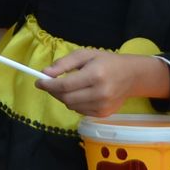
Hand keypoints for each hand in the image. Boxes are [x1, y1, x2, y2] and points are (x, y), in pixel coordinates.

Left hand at [38, 49, 162, 118]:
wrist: (131, 76)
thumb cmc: (106, 61)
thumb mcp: (84, 55)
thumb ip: (64, 63)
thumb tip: (45, 73)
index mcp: (95, 75)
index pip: (65, 85)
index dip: (48, 85)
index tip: (38, 82)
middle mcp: (100, 93)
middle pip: (66, 98)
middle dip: (53, 91)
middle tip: (49, 83)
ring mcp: (103, 106)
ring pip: (72, 106)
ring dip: (63, 97)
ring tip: (67, 86)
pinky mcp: (104, 114)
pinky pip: (80, 111)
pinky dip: (74, 103)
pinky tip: (80, 93)